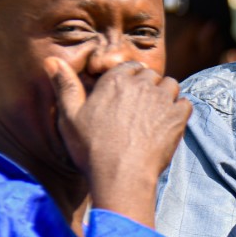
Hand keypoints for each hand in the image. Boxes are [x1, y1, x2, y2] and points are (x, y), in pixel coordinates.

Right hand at [45, 58, 190, 227]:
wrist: (121, 176)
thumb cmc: (92, 149)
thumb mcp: (70, 117)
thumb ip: (65, 86)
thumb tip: (50, 60)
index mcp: (114, 80)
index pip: (129, 66)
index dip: (129, 78)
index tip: (127, 93)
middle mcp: (141, 84)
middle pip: (151, 75)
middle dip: (147, 86)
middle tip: (140, 108)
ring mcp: (162, 99)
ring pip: (171, 85)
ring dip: (165, 96)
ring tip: (155, 115)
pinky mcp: (178, 117)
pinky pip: (185, 103)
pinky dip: (179, 110)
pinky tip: (168, 124)